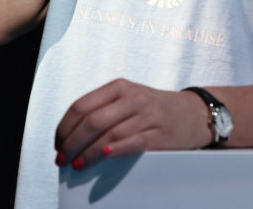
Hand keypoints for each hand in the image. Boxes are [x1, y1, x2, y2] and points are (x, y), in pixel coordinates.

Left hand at [54, 79, 211, 169]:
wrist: (194, 112)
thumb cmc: (155, 108)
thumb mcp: (129, 98)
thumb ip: (103, 109)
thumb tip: (71, 134)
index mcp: (119, 87)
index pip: (82, 105)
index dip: (65, 126)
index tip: (57, 142)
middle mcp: (132, 98)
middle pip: (92, 121)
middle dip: (72, 143)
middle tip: (61, 158)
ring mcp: (146, 116)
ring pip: (108, 134)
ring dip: (88, 153)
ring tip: (76, 164)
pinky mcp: (158, 134)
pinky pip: (131, 143)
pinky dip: (114, 150)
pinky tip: (101, 156)